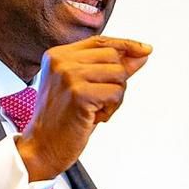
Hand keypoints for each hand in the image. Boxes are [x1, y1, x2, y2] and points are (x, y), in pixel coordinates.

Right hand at [15, 36, 151, 179]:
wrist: (42, 147)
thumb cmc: (63, 119)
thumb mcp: (85, 87)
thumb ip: (111, 68)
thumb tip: (142, 53)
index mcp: (58, 55)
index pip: (100, 41)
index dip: (125, 44)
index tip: (145, 49)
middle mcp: (61, 61)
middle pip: (113, 57)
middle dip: (116, 81)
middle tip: (99, 101)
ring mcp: (69, 75)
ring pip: (118, 74)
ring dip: (115, 97)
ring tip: (95, 110)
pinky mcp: (79, 93)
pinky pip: (116, 93)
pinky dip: (111, 109)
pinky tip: (94, 117)